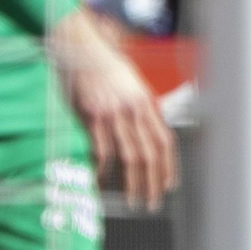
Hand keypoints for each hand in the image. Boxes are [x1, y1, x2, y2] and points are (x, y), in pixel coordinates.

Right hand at [51, 11, 176, 211]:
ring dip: (133, 183)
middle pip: (149, 154)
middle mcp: (133, 109)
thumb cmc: (106, 66)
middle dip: (153, 183)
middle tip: (151, 203)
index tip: (168, 185)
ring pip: (129, 156)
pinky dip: (102, 171)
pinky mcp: (91, 115)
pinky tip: (102, 183)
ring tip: (133, 201)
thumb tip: (152, 132)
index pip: (164, 141)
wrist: (81, 47)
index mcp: (146, 102)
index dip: (169, 167)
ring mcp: (113, 113)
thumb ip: (143, 107)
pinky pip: (101, 151)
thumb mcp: (133, 84)